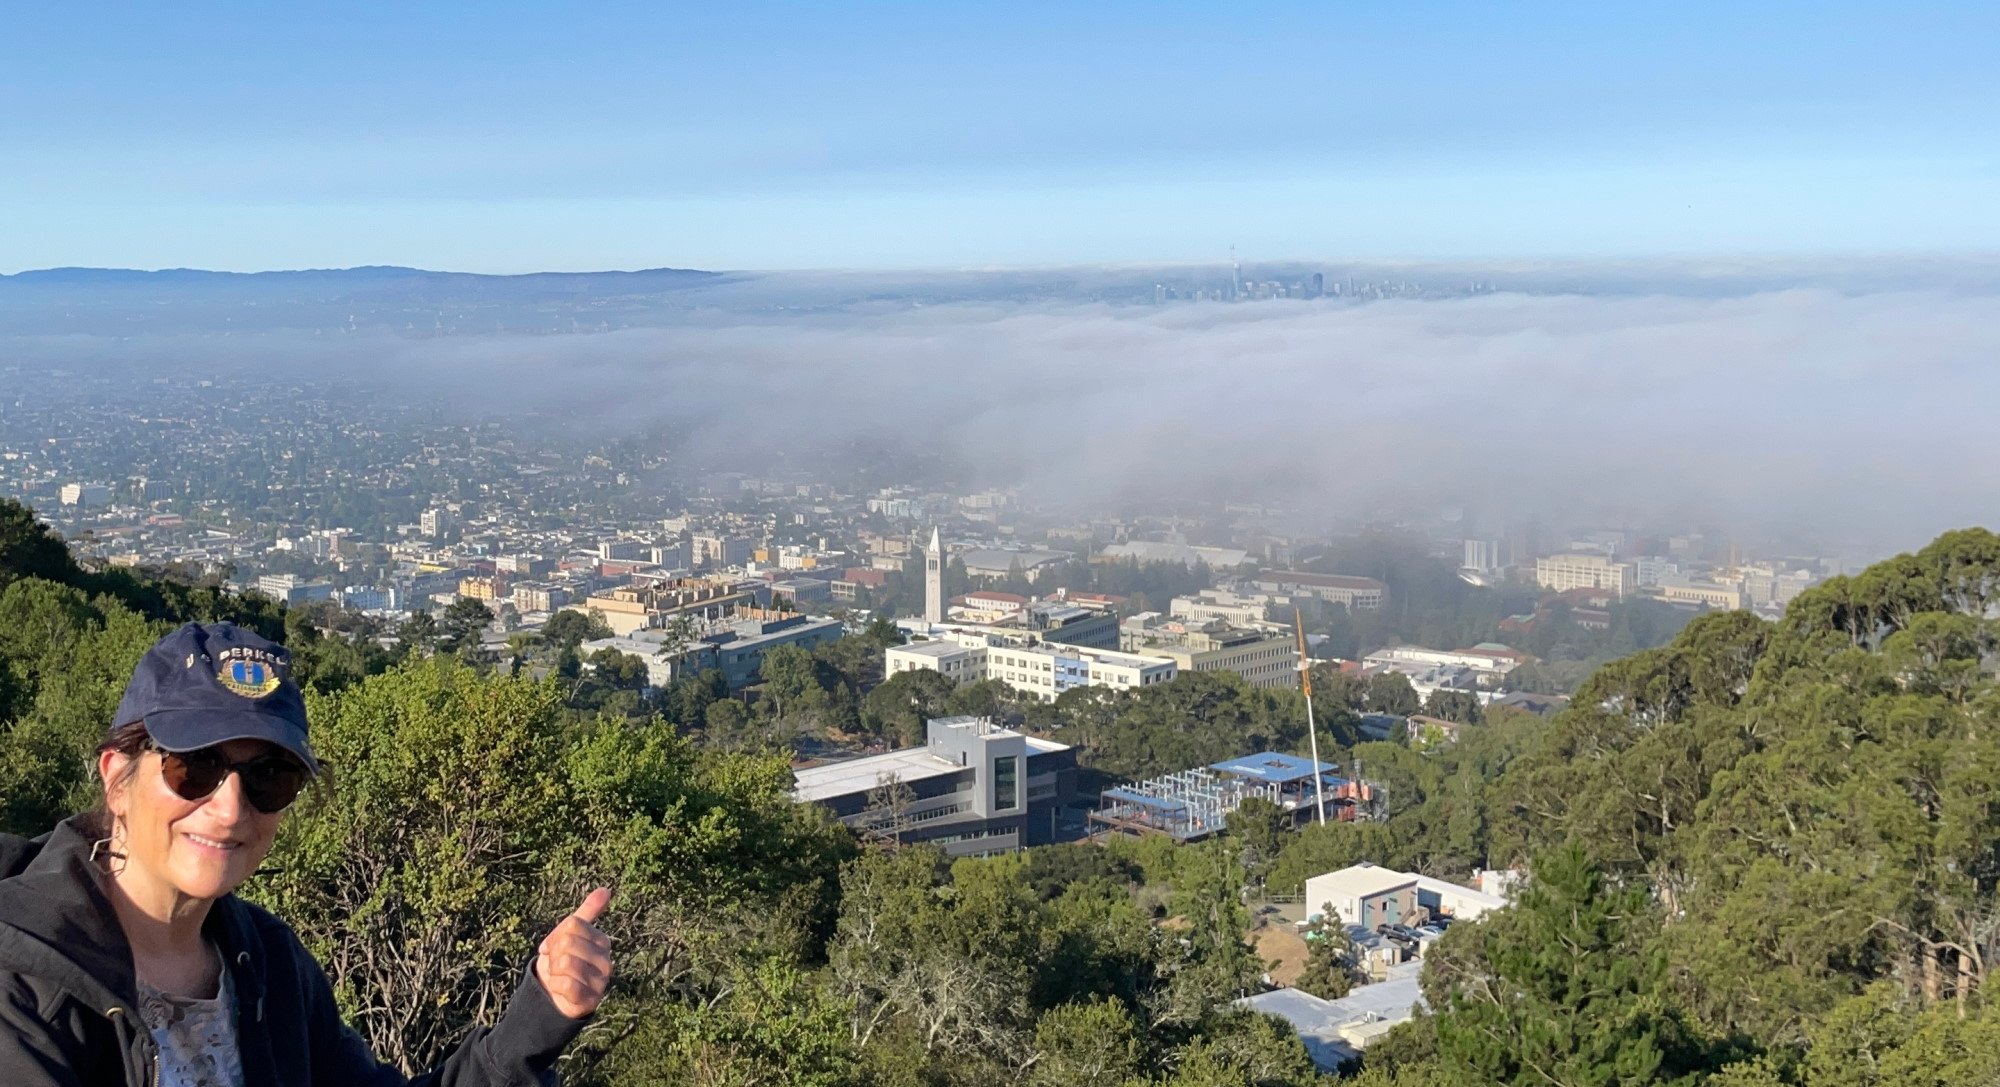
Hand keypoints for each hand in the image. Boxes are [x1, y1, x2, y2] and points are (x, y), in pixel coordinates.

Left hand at [535, 887, 613, 1018]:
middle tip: (556, 965)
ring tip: (560, 977)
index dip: (555, 935)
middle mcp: (606, 961)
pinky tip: (561, 990)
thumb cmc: (564, 962)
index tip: (552, 947)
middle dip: (553, 955)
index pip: (572, 924)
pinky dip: (556, 986)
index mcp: (602, 941)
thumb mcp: (571, 935)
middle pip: (567, 942)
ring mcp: (601, 982)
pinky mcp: (591, 1000)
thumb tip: (606, 889)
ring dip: (553, 971)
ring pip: (565, 962)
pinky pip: (566, 984)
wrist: (557, 997)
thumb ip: (588, 912)